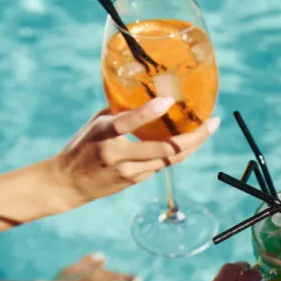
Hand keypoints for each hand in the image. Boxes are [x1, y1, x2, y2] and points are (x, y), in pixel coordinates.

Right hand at [47, 98, 220, 208]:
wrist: (68, 183)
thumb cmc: (83, 146)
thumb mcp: (97, 124)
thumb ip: (121, 112)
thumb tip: (149, 96)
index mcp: (103, 134)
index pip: (127, 123)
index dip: (148, 112)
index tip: (169, 101)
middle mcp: (118, 155)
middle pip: (164, 149)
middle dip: (194, 137)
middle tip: (212, 122)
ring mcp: (129, 171)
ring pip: (170, 159)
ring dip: (193, 145)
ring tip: (209, 128)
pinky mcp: (135, 180)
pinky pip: (163, 164)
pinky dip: (179, 152)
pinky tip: (192, 141)